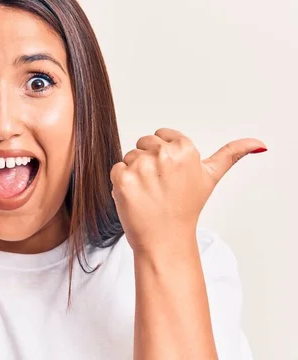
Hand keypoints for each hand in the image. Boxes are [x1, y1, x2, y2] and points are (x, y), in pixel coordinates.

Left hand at [110, 128, 266, 253]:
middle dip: (147, 162)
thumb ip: (231, 155)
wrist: (165, 240)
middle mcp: (164, 154)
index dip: (162, 155)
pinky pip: (116, 169)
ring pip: (129, 157)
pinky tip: (135, 197)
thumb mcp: (210, 177)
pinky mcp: (123, 179)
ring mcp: (142, 167)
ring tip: (148, 193)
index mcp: (185, 149)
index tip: (170, 174)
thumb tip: (259, 143)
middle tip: (159, 186)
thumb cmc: (186, 208)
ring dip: (134, 173)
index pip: (160, 135)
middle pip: (143, 144)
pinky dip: (121, 183)